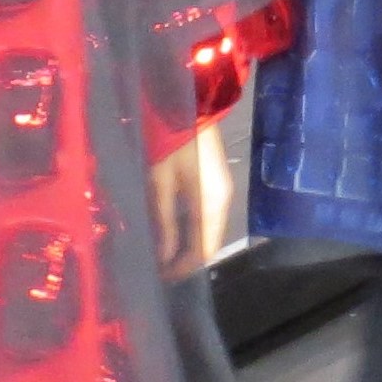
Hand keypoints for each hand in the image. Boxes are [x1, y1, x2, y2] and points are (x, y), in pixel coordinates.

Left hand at [148, 125, 235, 281]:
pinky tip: (173, 229)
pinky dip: (190, 227)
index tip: (161, 278)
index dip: (183, 267)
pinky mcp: (215, 182)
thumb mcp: (160, 180)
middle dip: (184, 258)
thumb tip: (164, 256)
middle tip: (158, 268)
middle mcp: (222, 202)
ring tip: (162, 252)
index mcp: (212, 204)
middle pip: (208, 242)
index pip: (203, 250)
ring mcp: (221, 191)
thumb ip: (164, 220)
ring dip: (187, 243)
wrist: (191, 103)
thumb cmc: (169, 140)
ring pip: (207, 229)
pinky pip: (205, 215)